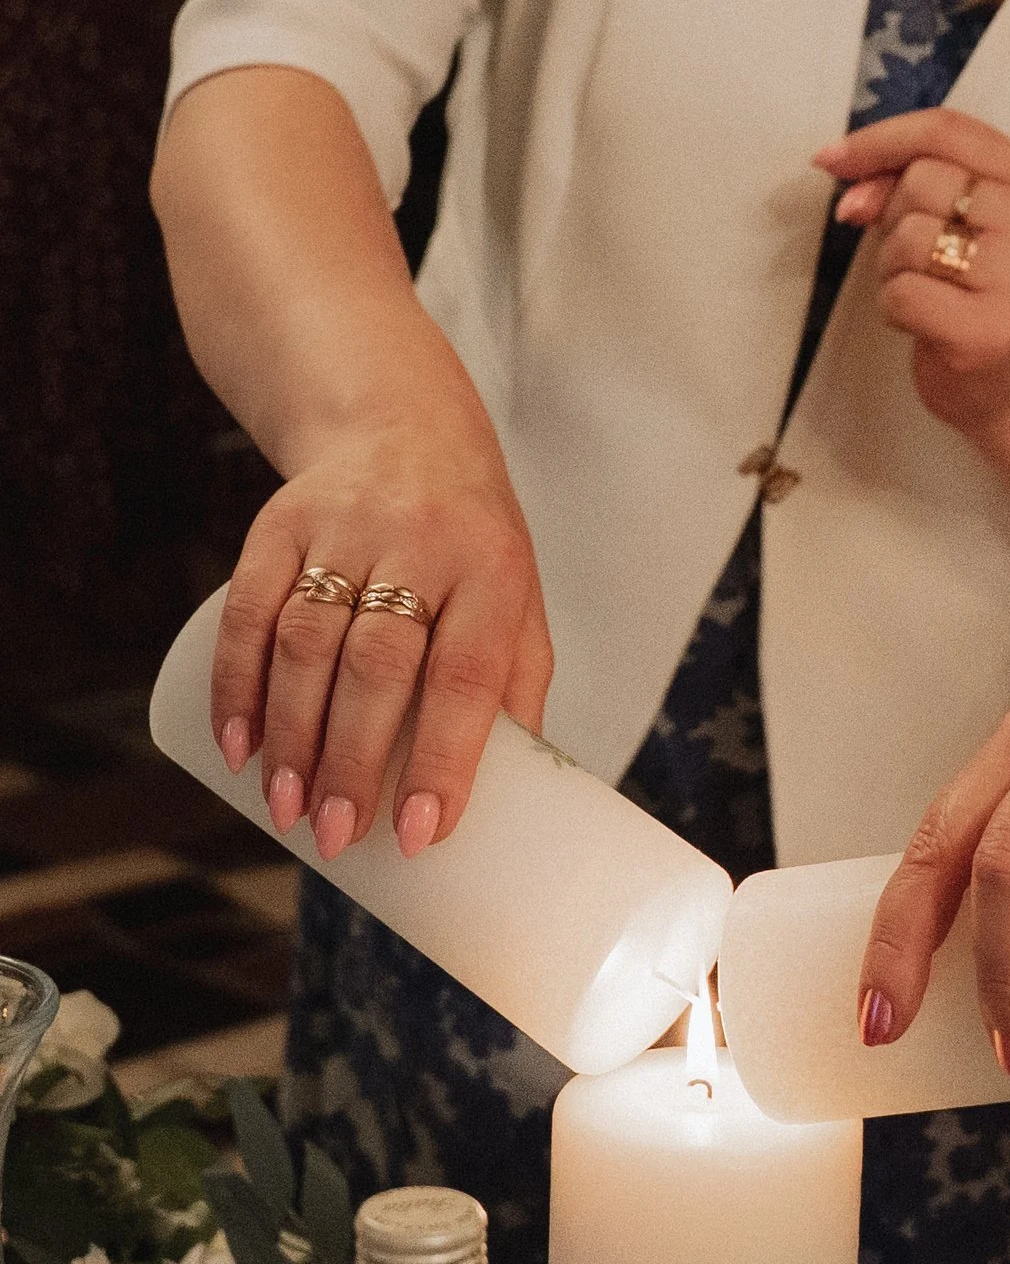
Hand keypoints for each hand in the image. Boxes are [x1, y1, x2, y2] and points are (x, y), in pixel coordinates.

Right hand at [208, 415, 552, 862]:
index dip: (443, 757)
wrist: (404, 429)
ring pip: (306, 641)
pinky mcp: (279, 522)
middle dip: (353, 761)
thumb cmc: (471, 545)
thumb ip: (513, 688)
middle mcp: (419, 541)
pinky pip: (248, 610)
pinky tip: (236, 745)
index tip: (420, 833)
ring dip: (290, 735)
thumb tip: (518, 801)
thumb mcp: (515, 600)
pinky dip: (236, 684)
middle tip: (337, 835)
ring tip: (286, 809)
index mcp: (491, 568)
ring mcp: (343, 527)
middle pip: (377, 663)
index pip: (467, 673)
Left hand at [817, 107, 1009, 482]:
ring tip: (929, 291)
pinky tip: (925, 323)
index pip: (948, 130)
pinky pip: (900, 293)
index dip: (880, 139)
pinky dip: (893, 308)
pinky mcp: (987, 333)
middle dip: (895, 217)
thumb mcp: (954, 219)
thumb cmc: (976, 292)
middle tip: (921, 257)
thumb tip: (842, 167)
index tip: (831, 159)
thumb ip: (903, 181)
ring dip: (893, 267)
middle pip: (923, 181)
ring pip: (907, 236)